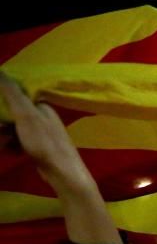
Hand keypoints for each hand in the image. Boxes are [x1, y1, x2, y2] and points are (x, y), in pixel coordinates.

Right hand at [0, 73, 90, 192]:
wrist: (63, 174)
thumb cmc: (44, 143)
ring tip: (6, 144)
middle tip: (3, 133)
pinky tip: (12, 152)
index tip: (0, 116)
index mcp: (42, 106)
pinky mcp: (40, 149)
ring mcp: (42, 134)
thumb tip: (0, 69)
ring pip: (14, 130)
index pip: (15, 97)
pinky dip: (13, 146)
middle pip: (13, 114)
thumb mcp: (25, 115)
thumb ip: (12, 93)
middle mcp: (43, 118)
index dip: (2, 103)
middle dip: (3, 123)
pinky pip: (19, 143)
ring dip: (5, 136)